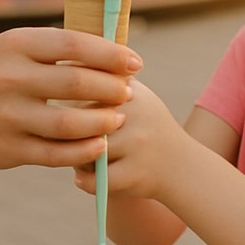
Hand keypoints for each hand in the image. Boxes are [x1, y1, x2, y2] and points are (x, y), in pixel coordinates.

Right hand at [0, 27, 140, 169]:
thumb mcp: (8, 48)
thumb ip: (51, 49)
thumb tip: (107, 49)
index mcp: (14, 46)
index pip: (74, 45)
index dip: (111, 54)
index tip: (135, 62)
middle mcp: (9, 79)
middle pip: (77, 84)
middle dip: (112, 88)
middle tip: (129, 91)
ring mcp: (8, 117)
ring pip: (70, 124)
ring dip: (103, 122)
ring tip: (118, 118)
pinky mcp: (7, 150)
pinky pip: (56, 154)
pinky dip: (83, 151)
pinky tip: (98, 145)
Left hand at [73, 78, 186, 200]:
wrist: (182, 165)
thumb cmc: (146, 125)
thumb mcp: (134, 94)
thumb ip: (103, 76)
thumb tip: (63, 63)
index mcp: (129, 91)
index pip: (82, 93)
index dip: (68, 107)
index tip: (68, 114)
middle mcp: (134, 114)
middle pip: (80, 121)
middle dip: (69, 133)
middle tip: (67, 140)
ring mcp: (136, 144)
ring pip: (85, 150)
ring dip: (75, 158)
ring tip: (78, 159)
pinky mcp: (135, 174)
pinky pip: (95, 179)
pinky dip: (84, 181)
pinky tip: (82, 178)